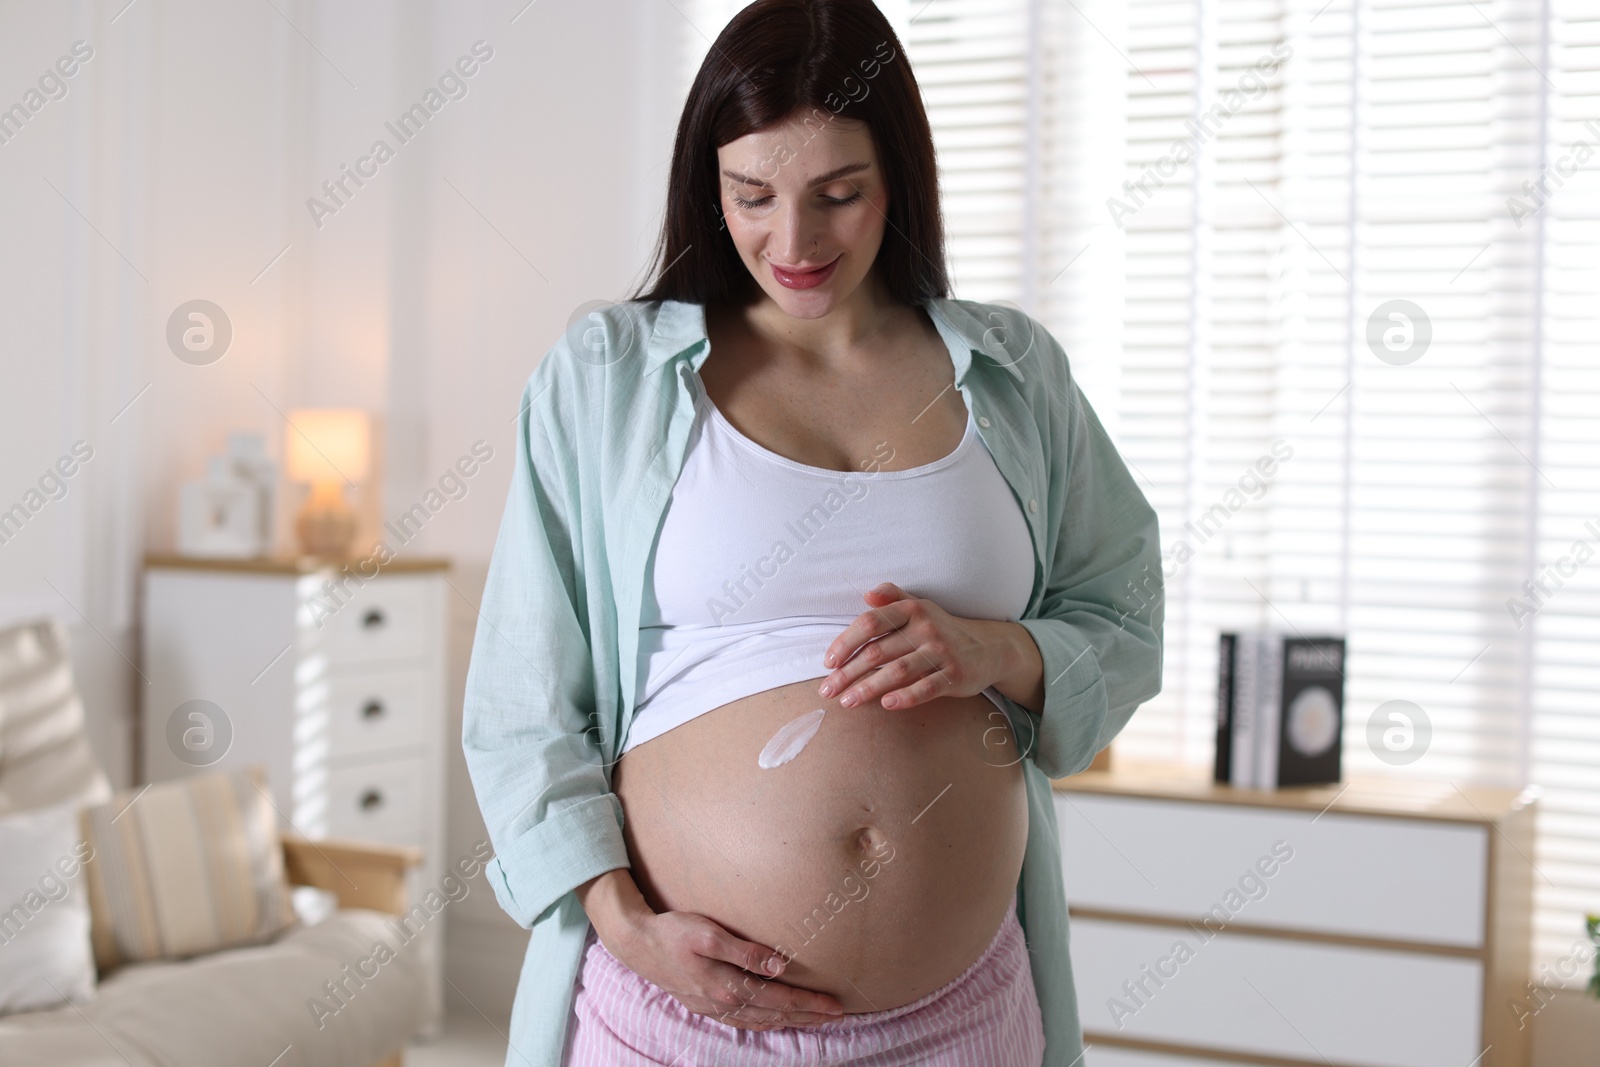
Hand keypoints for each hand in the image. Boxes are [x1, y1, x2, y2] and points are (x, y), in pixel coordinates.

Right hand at [614, 909, 846, 1029]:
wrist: (637, 945)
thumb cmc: (674, 932)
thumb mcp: (708, 933)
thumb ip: (744, 951)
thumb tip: (779, 965)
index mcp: (727, 986)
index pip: (779, 998)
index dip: (809, 1004)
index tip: (834, 1005)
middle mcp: (723, 1004)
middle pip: (775, 1014)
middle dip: (808, 1016)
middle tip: (837, 1016)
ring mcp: (713, 1009)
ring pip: (761, 1021)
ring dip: (791, 1022)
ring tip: (815, 1021)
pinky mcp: (706, 1006)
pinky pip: (744, 1022)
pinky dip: (766, 1024)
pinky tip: (776, 1021)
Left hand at [817, 581, 1037, 711]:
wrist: (988, 648)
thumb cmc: (941, 629)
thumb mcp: (919, 607)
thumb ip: (892, 597)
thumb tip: (867, 593)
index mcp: (912, 610)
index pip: (871, 623)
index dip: (846, 642)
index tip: (828, 662)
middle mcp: (926, 628)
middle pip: (878, 652)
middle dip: (848, 673)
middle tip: (827, 690)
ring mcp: (941, 653)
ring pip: (897, 672)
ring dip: (868, 688)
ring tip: (847, 702)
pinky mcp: (955, 675)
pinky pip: (926, 688)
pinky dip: (906, 696)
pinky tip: (886, 704)